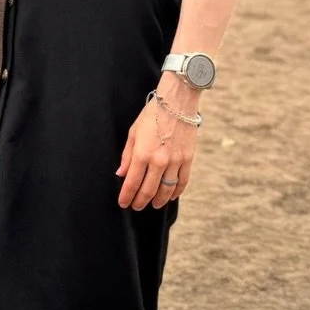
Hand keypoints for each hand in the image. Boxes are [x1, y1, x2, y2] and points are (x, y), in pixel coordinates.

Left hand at [116, 84, 198, 209]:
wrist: (177, 102)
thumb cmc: (152, 115)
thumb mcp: (134, 132)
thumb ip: (127, 156)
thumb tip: (121, 174)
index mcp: (142, 153)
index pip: (132, 183)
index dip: (126, 196)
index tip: (123, 203)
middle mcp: (159, 161)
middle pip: (149, 190)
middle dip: (140, 201)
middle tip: (136, 206)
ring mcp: (175, 161)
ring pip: (166, 189)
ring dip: (158, 200)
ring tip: (153, 204)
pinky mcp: (188, 159)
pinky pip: (182, 181)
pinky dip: (176, 191)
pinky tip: (171, 196)